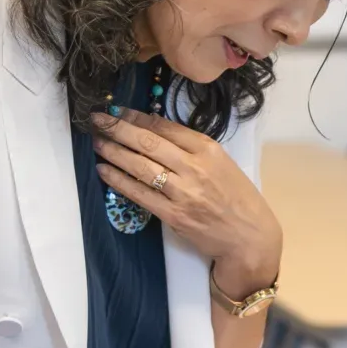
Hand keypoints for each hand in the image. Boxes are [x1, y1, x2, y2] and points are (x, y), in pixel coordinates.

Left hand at [91, 111, 281, 294]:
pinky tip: (104, 170)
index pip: (165, 126)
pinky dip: (118, 181)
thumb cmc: (238, 199)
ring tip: (97, 142)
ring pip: (140, 166)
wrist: (249, 237)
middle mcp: (195, 167)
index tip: (116, 111)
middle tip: (96, 120)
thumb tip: (154, 130)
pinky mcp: (173, 215)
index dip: (136, 117)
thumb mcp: (222, 163)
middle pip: (148, 142)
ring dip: (114, 152)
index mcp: (208, 150)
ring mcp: (183, 192)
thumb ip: (192, 148)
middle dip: (118, 128)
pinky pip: (139, 194)